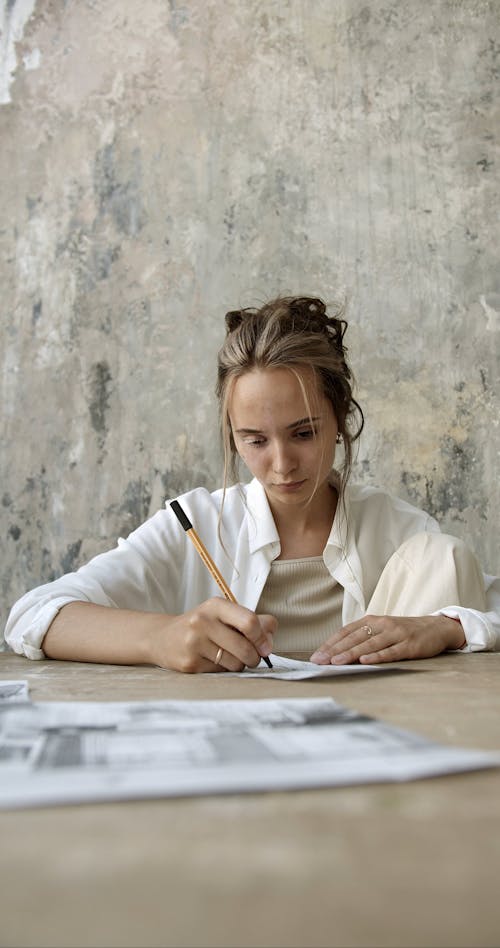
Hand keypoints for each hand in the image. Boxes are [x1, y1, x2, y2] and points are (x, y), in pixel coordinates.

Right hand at [150, 597, 275, 672]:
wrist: (162, 638)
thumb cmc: (201, 627)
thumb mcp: (224, 616)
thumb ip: (252, 621)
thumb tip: (271, 636)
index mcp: (215, 605)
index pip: (249, 622)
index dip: (262, 638)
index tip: (266, 648)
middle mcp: (202, 621)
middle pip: (245, 648)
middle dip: (254, 658)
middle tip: (251, 658)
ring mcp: (193, 643)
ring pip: (235, 664)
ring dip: (238, 665)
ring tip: (227, 657)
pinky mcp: (189, 663)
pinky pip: (220, 673)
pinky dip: (222, 670)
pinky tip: (210, 661)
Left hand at [310, 614, 465, 664]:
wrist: (436, 628)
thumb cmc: (404, 632)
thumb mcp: (383, 630)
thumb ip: (365, 638)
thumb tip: (340, 653)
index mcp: (373, 620)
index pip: (346, 631)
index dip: (330, 643)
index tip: (317, 655)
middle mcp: (382, 624)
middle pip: (354, 637)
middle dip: (334, 650)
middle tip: (319, 661)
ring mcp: (396, 634)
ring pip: (369, 644)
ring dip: (351, 653)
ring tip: (335, 661)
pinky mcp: (409, 645)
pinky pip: (391, 652)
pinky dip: (377, 656)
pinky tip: (365, 661)